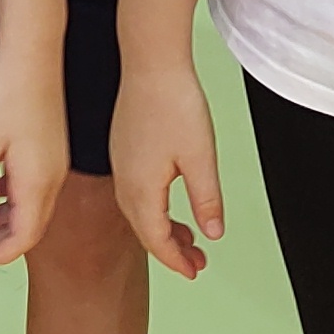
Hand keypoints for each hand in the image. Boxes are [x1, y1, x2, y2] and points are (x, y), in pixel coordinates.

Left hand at [0, 36, 67, 266]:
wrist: (32, 50)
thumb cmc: (5, 92)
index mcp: (37, 182)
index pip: (23, 238)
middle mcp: (52, 177)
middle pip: (30, 227)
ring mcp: (54, 162)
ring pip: (31, 207)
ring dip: (3, 220)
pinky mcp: (51, 147)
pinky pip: (33, 187)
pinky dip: (11, 198)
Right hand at [112, 55, 225, 277]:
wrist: (150, 62)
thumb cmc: (174, 104)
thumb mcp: (201, 158)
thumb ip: (206, 200)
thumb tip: (212, 232)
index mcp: (141, 190)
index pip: (157, 240)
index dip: (177, 260)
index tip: (195, 271)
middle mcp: (125, 182)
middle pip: (146, 230)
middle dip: (171, 250)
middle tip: (197, 261)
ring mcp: (121, 164)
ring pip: (140, 211)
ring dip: (163, 229)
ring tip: (189, 237)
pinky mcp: (123, 149)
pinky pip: (136, 192)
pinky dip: (154, 207)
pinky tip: (169, 202)